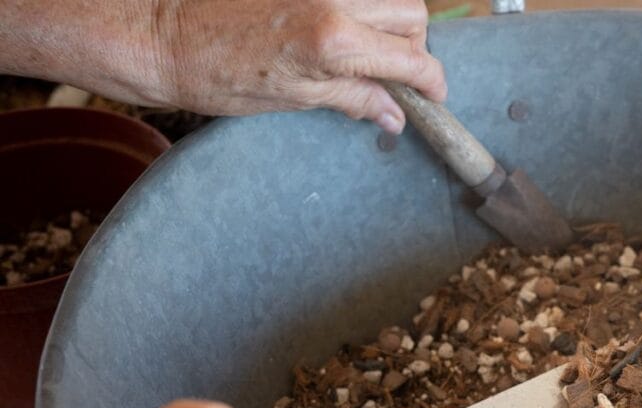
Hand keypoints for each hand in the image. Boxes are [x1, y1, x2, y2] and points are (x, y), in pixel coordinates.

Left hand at [0, 0, 445, 132]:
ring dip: (391, 20)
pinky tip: (344, 26)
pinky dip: (362, 6)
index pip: (412, 58)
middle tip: (395, 74)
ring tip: (368, 48)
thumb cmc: (215, 75)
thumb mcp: (294, 99)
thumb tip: (393, 115)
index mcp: (335, 41)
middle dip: (412, 46)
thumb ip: (353, 98)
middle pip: (411, 14)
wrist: (160, 36)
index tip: (433, 96)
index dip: (432, 82)